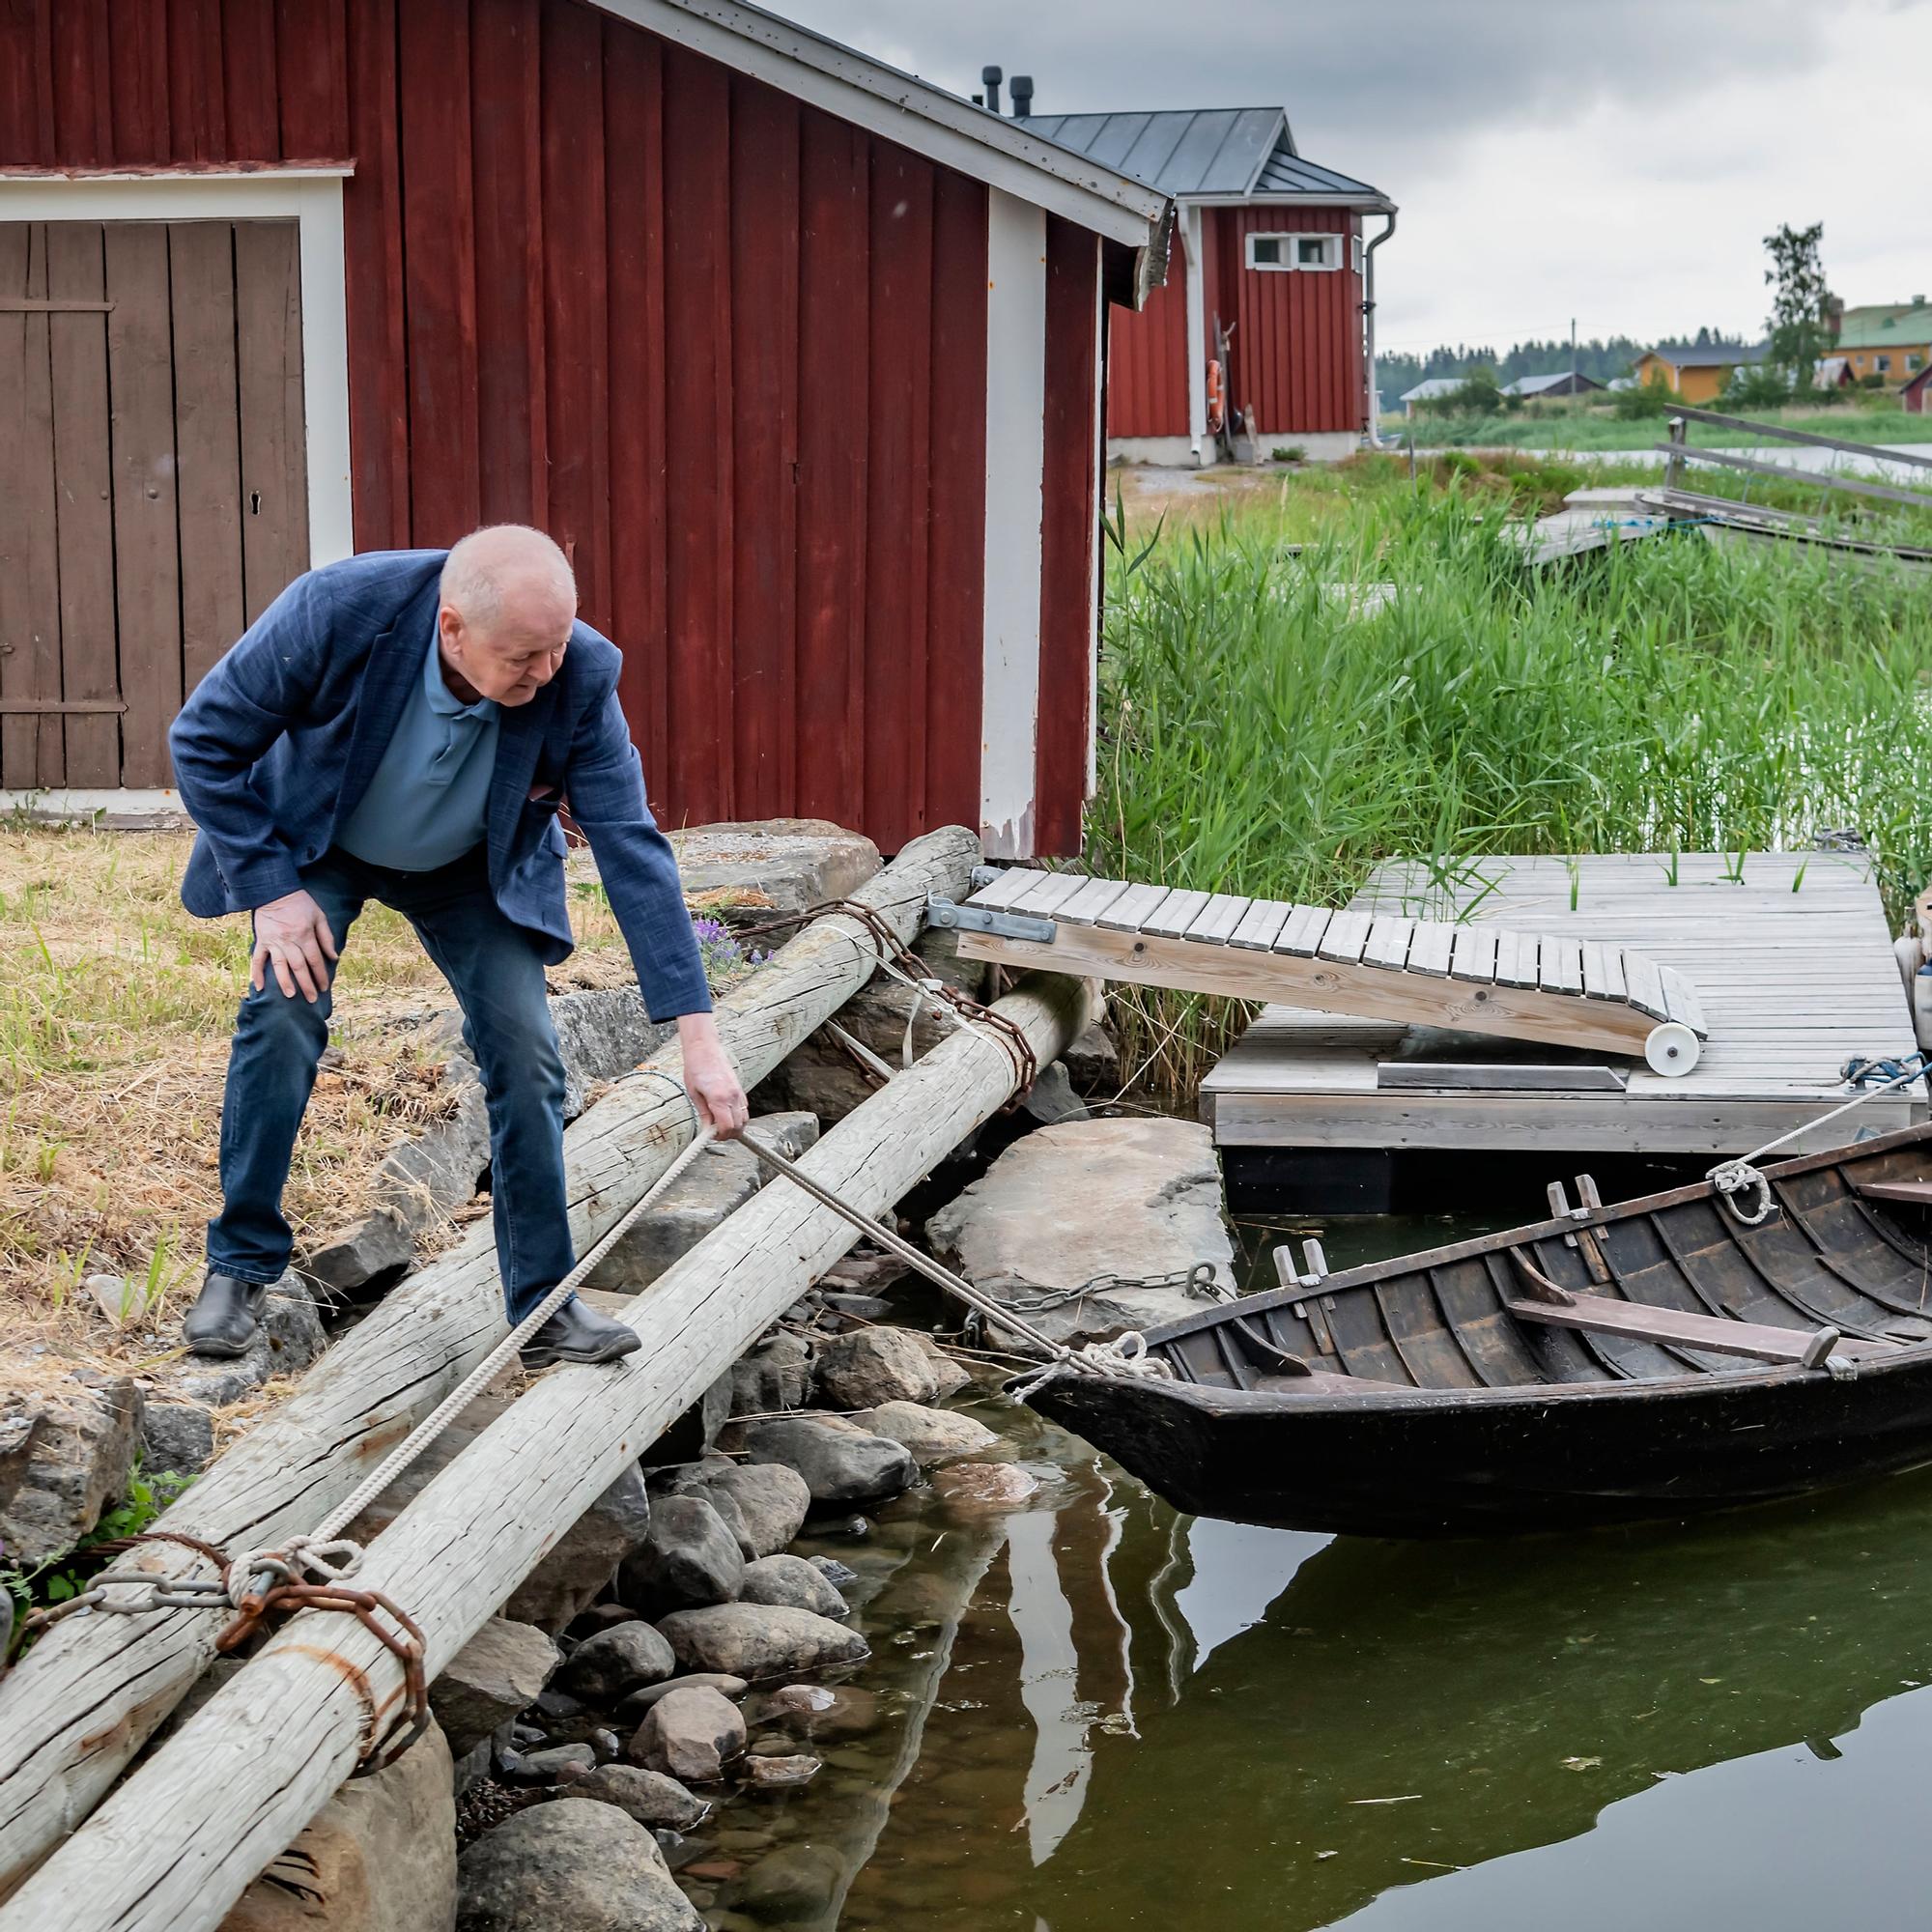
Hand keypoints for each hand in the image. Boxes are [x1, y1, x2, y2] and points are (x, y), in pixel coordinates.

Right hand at [250, 889, 338, 1001]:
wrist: (274, 891)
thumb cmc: (300, 903)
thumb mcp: (319, 916)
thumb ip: (326, 937)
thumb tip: (333, 957)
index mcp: (305, 935)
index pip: (315, 960)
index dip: (320, 975)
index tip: (324, 987)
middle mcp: (289, 941)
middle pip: (299, 967)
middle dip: (306, 984)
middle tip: (311, 999)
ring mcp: (273, 942)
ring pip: (280, 966)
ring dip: (285, 982)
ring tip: (290, 995)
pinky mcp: (261, 941)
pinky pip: (258, 959)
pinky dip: (257, 973)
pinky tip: (258, 987)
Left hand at [677, 1013, 749, 1135]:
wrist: (704, 1048)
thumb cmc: (695, 1068)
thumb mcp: (694, 1093)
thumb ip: (703, 1114)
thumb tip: (707, 1129)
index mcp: (719, 1098)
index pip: (727, 1127)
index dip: (720, 1136)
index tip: (711, 1136)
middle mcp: (733, 1096)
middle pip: (739, 1126)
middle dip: (728, 1134)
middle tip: (715, 1133)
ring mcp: (739, 1092)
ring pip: (745, 1119)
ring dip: (734, 1126)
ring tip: (719, 1124)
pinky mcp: (740, 1089)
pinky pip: (744, 1109)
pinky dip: (737, 1116)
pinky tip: (725, 1114)